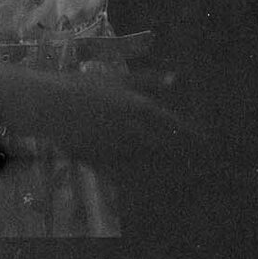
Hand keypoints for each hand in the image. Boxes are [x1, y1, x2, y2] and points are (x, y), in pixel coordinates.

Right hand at [0, 59, 211, 170]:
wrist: (52, 106)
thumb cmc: (87, 86)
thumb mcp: (120, 78)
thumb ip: (148, 80)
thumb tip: (175, 78)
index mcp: (138, 107)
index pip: (172, 124)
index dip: (190, 134)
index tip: (206, 141)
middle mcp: (131, 130)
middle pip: (163, 146)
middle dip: (180, 152)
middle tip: (197, 159)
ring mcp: (116, 148)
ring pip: (147, 161)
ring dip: (162, 165)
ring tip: (177, 170)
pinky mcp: (101, 161)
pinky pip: (125, 172)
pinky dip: (138, 175)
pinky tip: (146, 180)